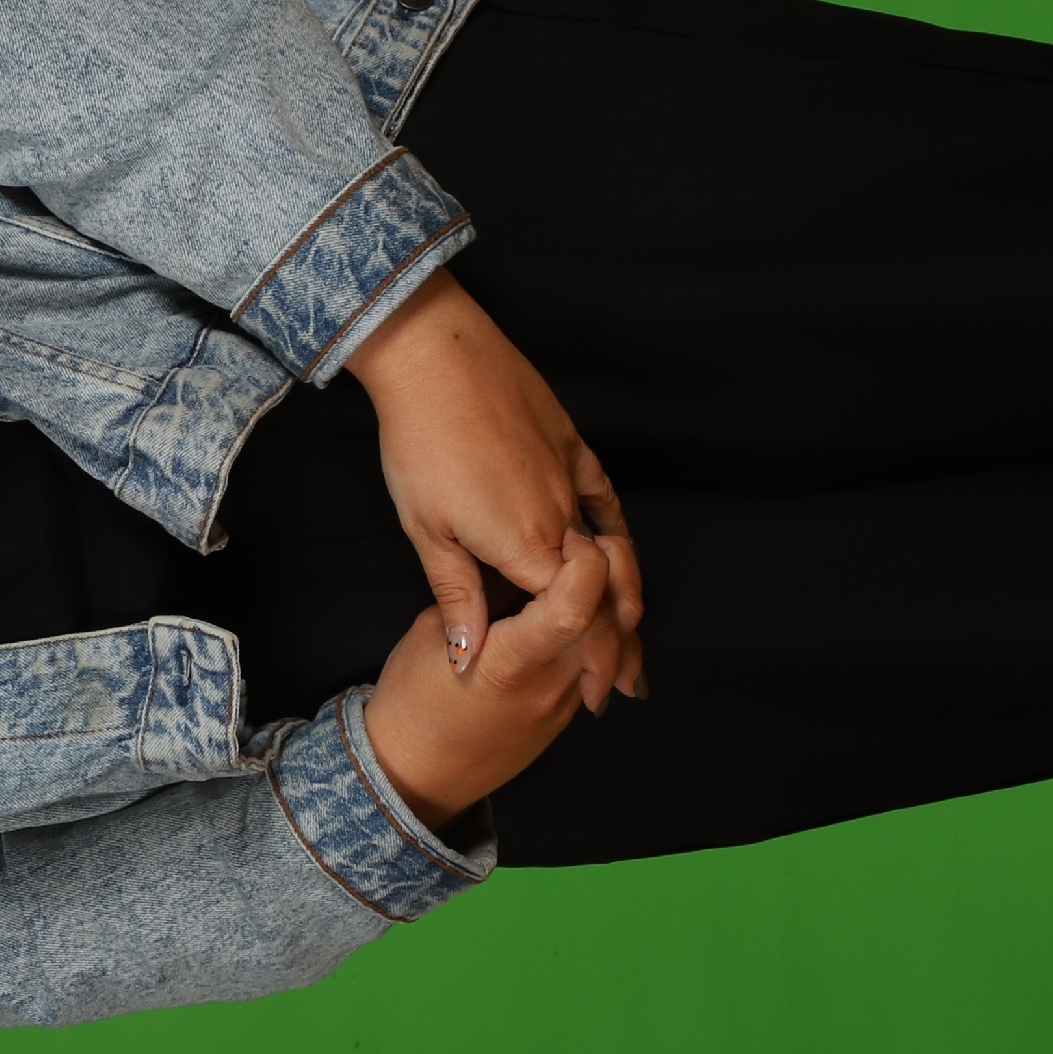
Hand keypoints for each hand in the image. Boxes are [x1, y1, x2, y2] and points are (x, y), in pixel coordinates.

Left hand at [347, 270, 646, 707]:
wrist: (436, 357)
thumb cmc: (419, 445)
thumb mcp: (428, 531)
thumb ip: (459, 599)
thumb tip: (471, 658)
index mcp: (527, 547)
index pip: (575, 620)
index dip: (592, 662)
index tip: (599, 696)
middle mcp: (561, 516)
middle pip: (603, 592)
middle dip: (617, 644)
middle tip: (625, 684)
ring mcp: (570, 477)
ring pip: (612, 547)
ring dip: (626, 592)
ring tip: (633, 626)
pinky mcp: (571, 445)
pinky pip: (604, 495)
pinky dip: (615, 526)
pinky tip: (619, 546)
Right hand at [360, 530, 614, 823]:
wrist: (416, 774)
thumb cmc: (411, 701)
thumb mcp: (431, 635)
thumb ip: (480, 598)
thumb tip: (517, 563)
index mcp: (510, 661)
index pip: (576, 608)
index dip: (586, 562)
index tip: (566, 537)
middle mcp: (551, 684)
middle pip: (613, 621)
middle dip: (614, 570)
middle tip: (586, 540)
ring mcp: (566, 703)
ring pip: (617, 643)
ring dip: (610, 598)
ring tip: (583, 567)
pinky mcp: (569, 713)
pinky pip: (600, 664)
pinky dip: (599, 629)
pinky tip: (576, 607)